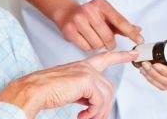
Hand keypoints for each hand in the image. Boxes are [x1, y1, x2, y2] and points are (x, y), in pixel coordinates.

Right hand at [0, 50, 137, 118]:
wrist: (33, 91)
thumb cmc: (45, 91)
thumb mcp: (69, 89)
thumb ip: (83, 92)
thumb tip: (93, 105)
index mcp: (81, 66)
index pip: (105, 57)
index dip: (120, 56)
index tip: (133, 53)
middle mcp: (85, 66)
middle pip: (108, 86)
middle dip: (104, 106)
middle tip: (94, 118)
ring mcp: (86, 72)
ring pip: (106, 94)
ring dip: (98, 112)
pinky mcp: (86, 80)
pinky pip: (100, 100)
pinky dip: (93, 112)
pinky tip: (82, 115)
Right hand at [53, 0, 143, 50]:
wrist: (67, 12)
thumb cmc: (90, 15)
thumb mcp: (106, 15)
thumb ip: (121, 24)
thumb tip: (138, 30)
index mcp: (101, 4)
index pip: (120, 21)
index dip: (131, 33)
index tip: (139, 40)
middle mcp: (89, 10)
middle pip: (108, 36)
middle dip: (111, 43)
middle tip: (109, 43)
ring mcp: (78, 20)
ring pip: (97, 44)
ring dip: (99, 45)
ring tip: (95, 38)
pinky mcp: (69, 30)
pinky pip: (86, 48)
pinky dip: (89, 48)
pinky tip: (87, 40)